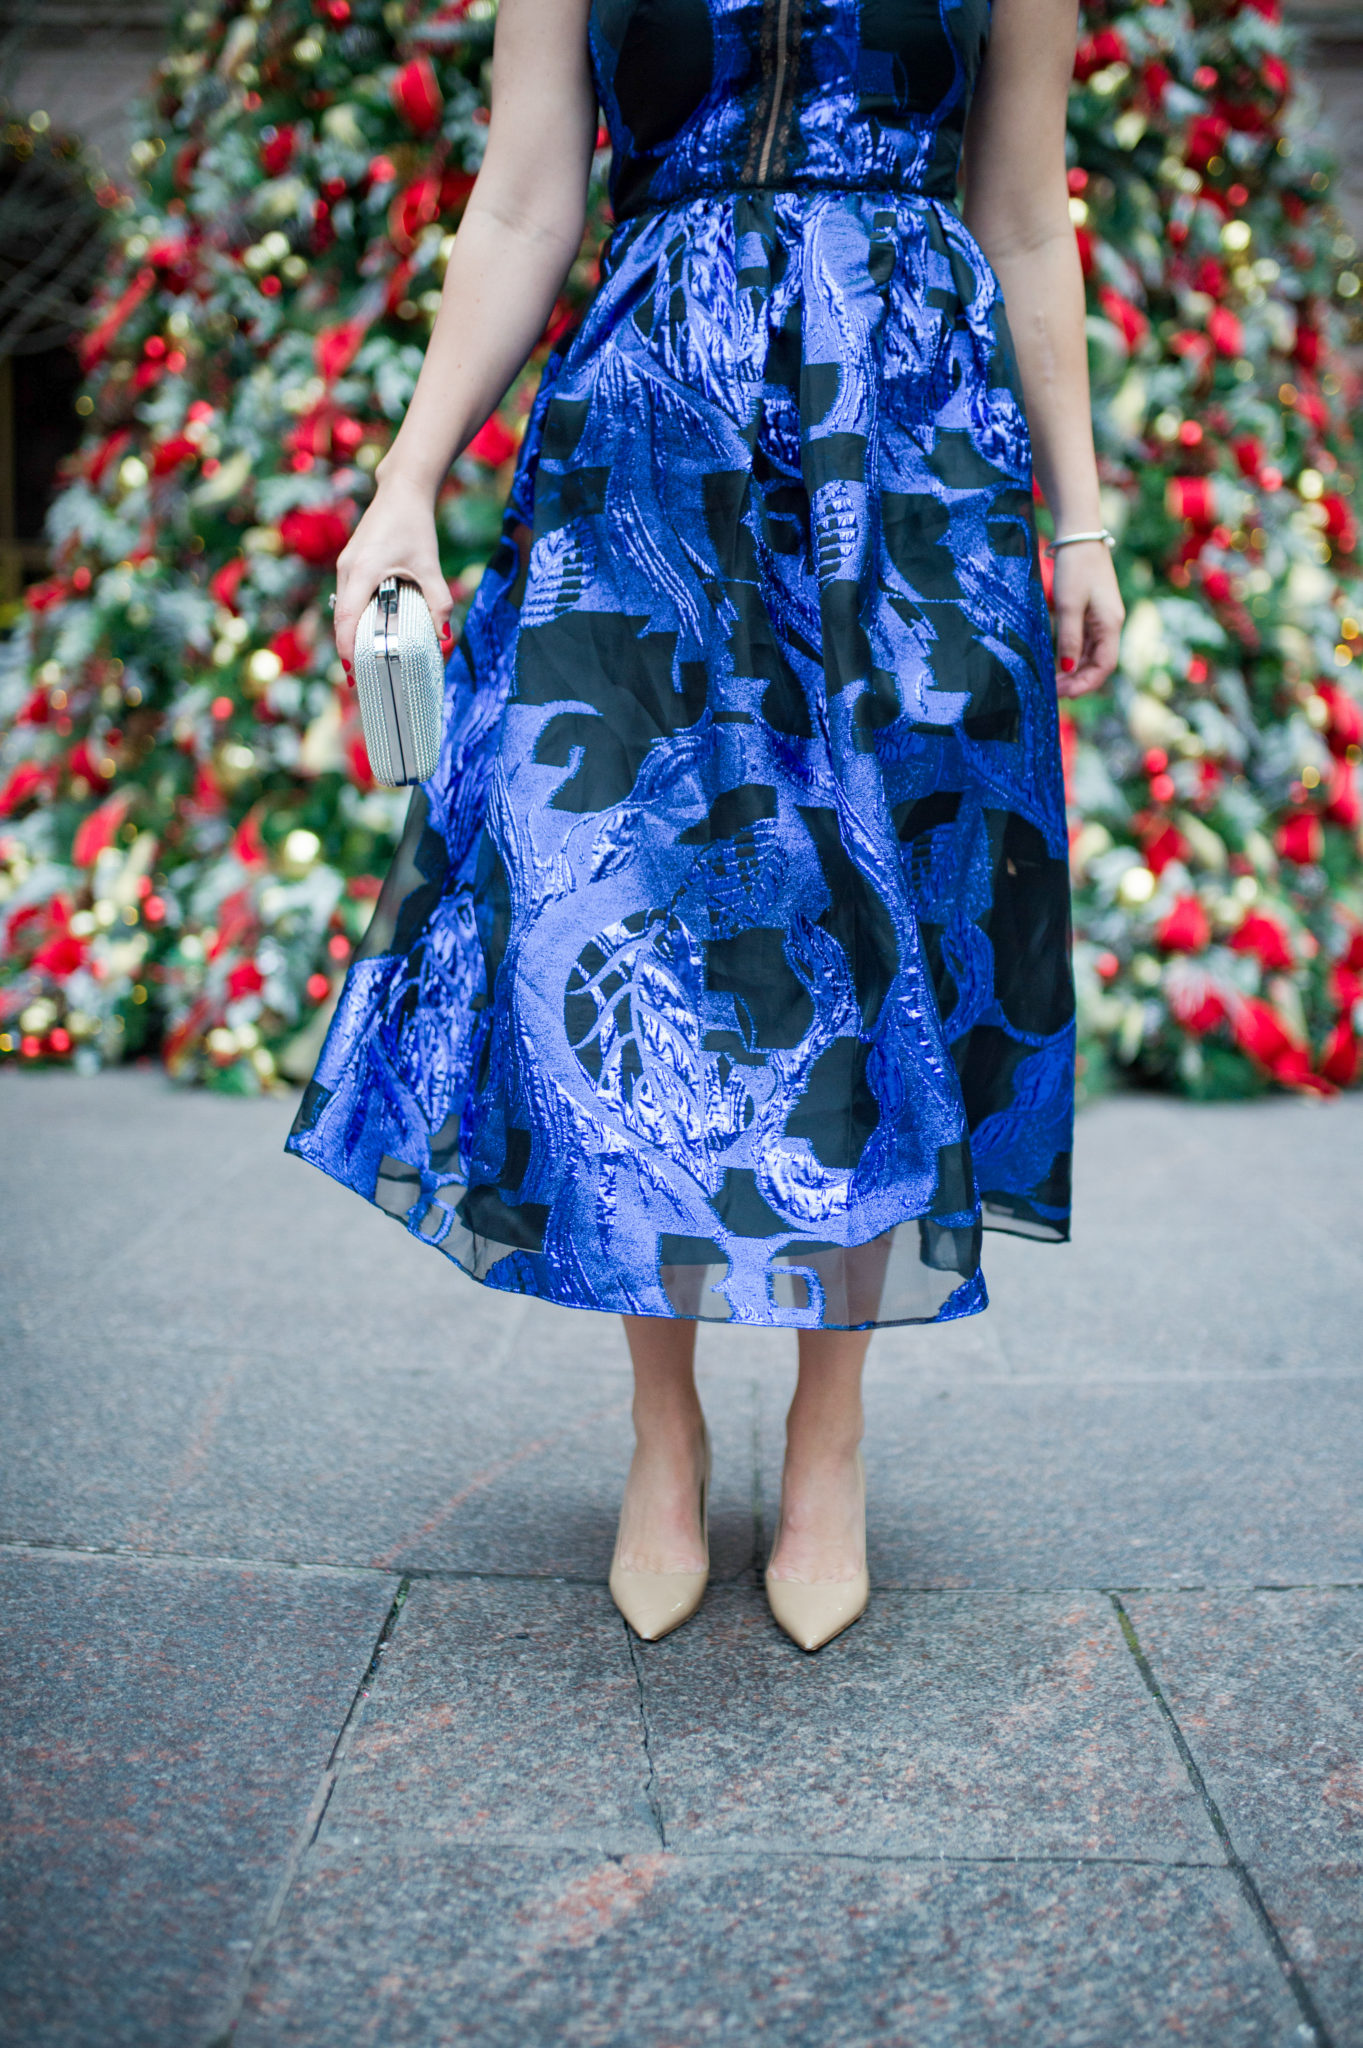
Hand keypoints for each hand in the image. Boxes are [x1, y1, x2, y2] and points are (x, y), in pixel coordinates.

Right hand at [331, 473, 453, 674]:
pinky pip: (348, 597)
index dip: (348, 647)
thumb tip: (444, 636)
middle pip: (342, 618)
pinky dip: (356, 616)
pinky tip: (371, 629)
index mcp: (362, 571)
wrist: (402, 491)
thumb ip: (439, 601)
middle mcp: (347, 569)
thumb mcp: (430, 565)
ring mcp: (345, 565)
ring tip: (365, 658)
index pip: (347, 618)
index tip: (353, 672)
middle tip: (361, 676)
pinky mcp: (350, 562)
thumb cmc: (415, 525)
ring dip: (352, 632)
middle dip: (349, 647)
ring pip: (343, 608)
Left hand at [1051, 539, 1123, 697]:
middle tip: (1053, 691)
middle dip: (1078, 681)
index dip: (1086, 684)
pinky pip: (1086, 642)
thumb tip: (1068, 670)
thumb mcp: (1069, 605)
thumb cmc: (1075, 568)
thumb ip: (1069, 639)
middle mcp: (1111, 624)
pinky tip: (1058, 662)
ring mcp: (1102, 618)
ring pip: (1092, 654)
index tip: (1064, 694)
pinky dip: (1074, 655)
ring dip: (1075, 671)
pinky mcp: (1093, 612)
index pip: (1104, 666)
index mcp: (1110, 624)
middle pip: (1099, 663)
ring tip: (1053, 682)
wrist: (1079, 536)